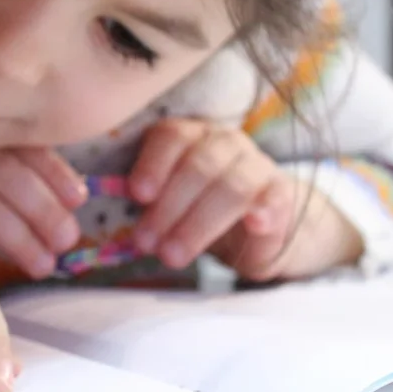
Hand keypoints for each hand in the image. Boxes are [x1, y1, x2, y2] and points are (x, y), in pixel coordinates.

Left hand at [128, 119, 361, 280]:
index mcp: (191, 135)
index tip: (138, 195)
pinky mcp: (282, 194)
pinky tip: (253, 225)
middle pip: (198, 166)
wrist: (258, 223)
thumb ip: (146, 200)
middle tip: (146, 243)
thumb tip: (110, 206)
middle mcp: (225, 142)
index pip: (171, 136)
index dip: (153, 164)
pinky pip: (275, 198)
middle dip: (168, 207)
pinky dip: (264, 210)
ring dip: (198, 223)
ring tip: (173, 255)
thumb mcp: (169, 201)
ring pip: (231, 186)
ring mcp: (257, 165)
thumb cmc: (199, 208)